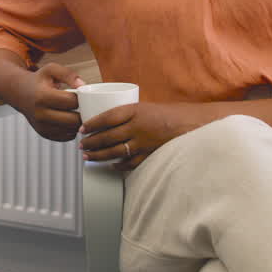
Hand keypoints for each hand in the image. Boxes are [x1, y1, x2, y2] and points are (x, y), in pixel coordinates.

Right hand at [12, 62, 84, 141]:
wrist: (20, 93)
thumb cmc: (38, 81)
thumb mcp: (51, 70)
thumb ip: (68, 74)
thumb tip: (83, 86)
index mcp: (42, 96)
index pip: (72, 102)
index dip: (81, 98)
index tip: (81, 95)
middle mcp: (40, 114)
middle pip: (73, 120)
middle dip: (83, 113)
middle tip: (84, 106)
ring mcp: (42, 127)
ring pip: (72, 130)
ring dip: (78, 122)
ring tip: (75, 111)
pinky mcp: (45, 134)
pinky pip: (67, 136)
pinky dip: (72, 129)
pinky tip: (68, 118)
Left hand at [78, 102, 202, 169]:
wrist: (190, 124)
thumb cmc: (166, 114)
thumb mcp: (143, 106)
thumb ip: (125, 114)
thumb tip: (103, 122)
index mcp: (135, 110)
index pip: (107, 117)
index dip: (92, 124)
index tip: (82, 129)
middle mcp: (137, 126)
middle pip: (107, 136)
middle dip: (91, 142)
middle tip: (81, 145)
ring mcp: (143, 142)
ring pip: (115, 151)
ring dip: (99, 155)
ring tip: (88, 156)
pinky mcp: (149, 154)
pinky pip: (130, 163)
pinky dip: (118, 165)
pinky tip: (111, 165)